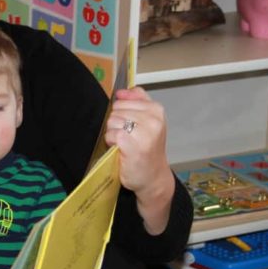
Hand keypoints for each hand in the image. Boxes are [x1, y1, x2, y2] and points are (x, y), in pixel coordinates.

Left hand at [104, 86, 174, 233]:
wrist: (153, 177)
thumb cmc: (147, 149)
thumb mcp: (148, 122)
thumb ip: (137, 102)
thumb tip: (121, 91)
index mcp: (156, 110)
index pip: (124, 99)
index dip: (122, 113)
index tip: (132, 126)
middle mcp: (153, 119)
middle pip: (116, 109)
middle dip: (117, 124)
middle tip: (128, 138)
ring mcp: (144, 131)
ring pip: (112, 121)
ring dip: (114, 134)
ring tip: (125, 144)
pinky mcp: (132, 144)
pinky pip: (111, 134)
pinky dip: (112, 142)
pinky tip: (121, 150)